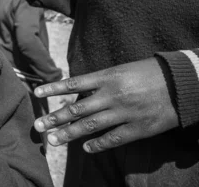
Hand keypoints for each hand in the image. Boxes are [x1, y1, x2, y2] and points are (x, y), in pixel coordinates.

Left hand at [34, 58, 178, 152]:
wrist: (181, 83)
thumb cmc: (149, 73)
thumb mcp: (121, 70)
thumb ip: (100, 81)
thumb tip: (77, 91)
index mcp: (107, 77)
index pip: (73, 83)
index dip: (53, 88)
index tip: (37, 93)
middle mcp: (112, 95)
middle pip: (77, 109)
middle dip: (55, 118)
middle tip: (38, 125)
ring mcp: (124, 113)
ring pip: (90, 126)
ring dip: (69, 134)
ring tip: (53, 139)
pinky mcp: (138, 128)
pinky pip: (113, 139)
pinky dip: (98, 144)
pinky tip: (85, 148)